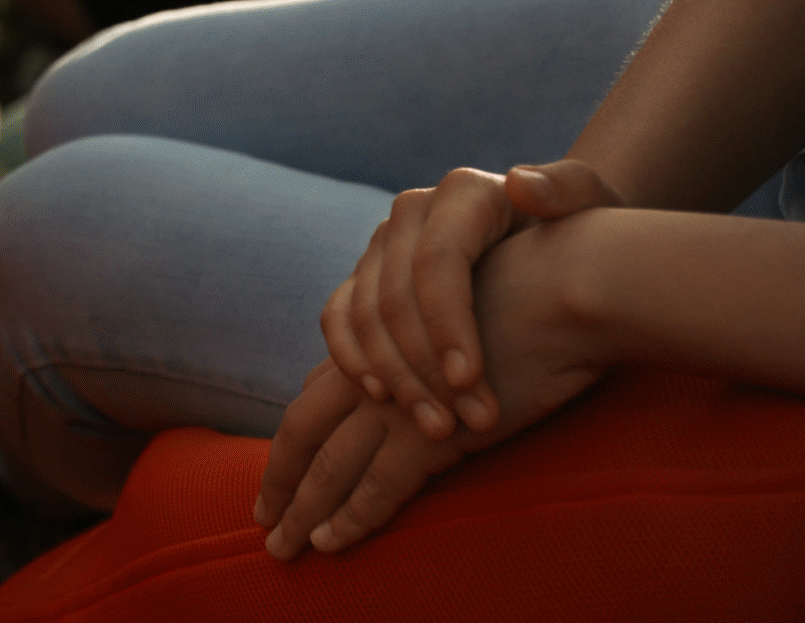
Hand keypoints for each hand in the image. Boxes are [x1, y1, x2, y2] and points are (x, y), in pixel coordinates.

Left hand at [262, 219, 611, 557]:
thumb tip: (432, 384)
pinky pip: (380, 482)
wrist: (571, 285)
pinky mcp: (429, 426)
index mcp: (381, 334)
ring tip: (285, 548)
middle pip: (304, 423)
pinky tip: (331, 541)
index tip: (282, 471)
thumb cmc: (538, 296)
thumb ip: (437, 345)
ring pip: (331, 461)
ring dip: (305, 508)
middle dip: (281, 476)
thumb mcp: (475, 318)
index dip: (297, 434)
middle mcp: (377, 363)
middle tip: (261, 519)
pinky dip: (353, 516)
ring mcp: (398, 395)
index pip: (321, 390)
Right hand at [321, 158, 619, 437]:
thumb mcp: (595, 203)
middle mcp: (413, 212)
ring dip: (393, 375)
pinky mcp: (367, 275)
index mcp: (464, 193)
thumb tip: (524, 186)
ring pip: (362, 312)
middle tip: (463, 424)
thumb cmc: (586, 230)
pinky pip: (338, 316)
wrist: (558, 239)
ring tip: (437, 427)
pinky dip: (351, 357)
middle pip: (394, 294)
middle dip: (424, 367)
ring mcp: (384, 243)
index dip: (447, 323)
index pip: (437, 261)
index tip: (471, 381)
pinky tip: (383, 397)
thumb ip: (571, 188)